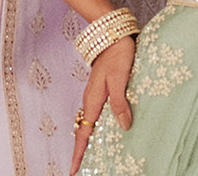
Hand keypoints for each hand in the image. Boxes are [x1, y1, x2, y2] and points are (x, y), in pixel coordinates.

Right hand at [72, 35, 135, 174]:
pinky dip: (93, 129)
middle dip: (80, 151)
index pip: (84, 132)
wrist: (113, 36)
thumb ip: (120, 101)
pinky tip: (101, 133)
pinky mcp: (100, 92)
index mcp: (93, 100)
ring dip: (86, 141)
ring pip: (88, 124)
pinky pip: (94, 116)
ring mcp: (94, 97)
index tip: (73, 170)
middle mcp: (91, 101)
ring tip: (88, 157)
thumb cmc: (118, 55)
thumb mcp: (121, 78)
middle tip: (79, 169)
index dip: (79, 152)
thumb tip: (124, 126)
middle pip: (83, 132)